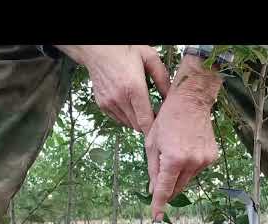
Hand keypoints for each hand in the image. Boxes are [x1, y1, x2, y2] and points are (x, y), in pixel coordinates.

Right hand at [55, 45, 169, 134]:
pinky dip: (126, 116)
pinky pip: (118, 119)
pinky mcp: (102, 105)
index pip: (145, 121)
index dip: (154, 129)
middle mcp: (120, 98)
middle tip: (154, 113)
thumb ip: (163, 78)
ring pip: (128, 124)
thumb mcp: (149, 58)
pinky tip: (129, 104)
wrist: (97, 49)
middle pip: (138, 125)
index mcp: (134, 88)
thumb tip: (170, 96)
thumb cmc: (123, 50)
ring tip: (141, 107)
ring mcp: (109, 103)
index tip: (161, 129)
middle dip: (147, 123)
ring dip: (136, 120)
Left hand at [145, 55, 222, 220]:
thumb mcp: (152, 144)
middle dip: (167, 189)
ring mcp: (204, 161)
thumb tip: (153, 191)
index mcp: (173, 159)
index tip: (156, 217)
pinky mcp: (211, 157)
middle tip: (159, 185)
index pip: (164, 190)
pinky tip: (185, 151)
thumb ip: (153, 170)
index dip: (159, 205)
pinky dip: (188, 168)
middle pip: (176, 188)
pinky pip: (196, 170)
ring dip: (177, 176)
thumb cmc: (167, 119)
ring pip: (186, 180)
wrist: (191, 102)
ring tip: (173, 155)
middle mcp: (191, 163)